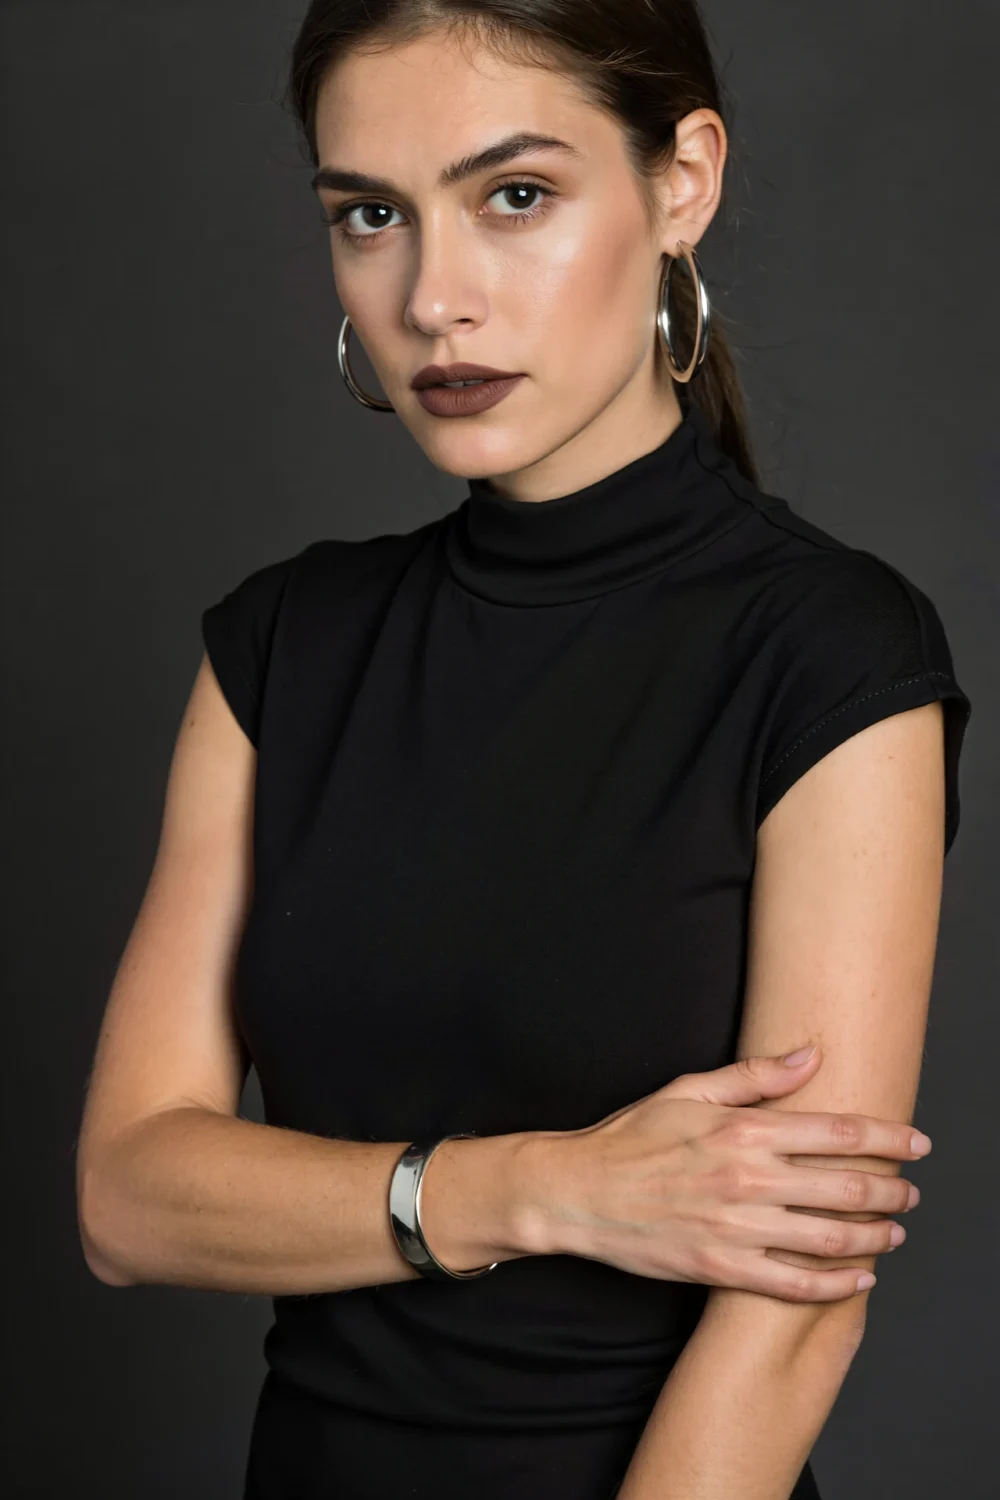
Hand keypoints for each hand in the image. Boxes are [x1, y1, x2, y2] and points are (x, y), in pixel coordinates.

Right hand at [524, 1045, 926, 1300]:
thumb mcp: (688, 1090)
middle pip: (847, 1186)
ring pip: (830, 1237)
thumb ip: (754, 1076)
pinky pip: (795, 1284)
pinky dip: (836, 1284)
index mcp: (743, 1129)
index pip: (838, 1130)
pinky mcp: (722, 1269)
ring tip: (893, 1233)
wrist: (578, 1192)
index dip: (888, 1137)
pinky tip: (858, 1278)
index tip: (917, 1143)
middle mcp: (748, 1178)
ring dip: (875, 1236)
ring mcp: (737, 1228)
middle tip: (911, 1192)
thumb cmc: (631, 1137)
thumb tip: (810, 1056)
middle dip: (893, 1190)